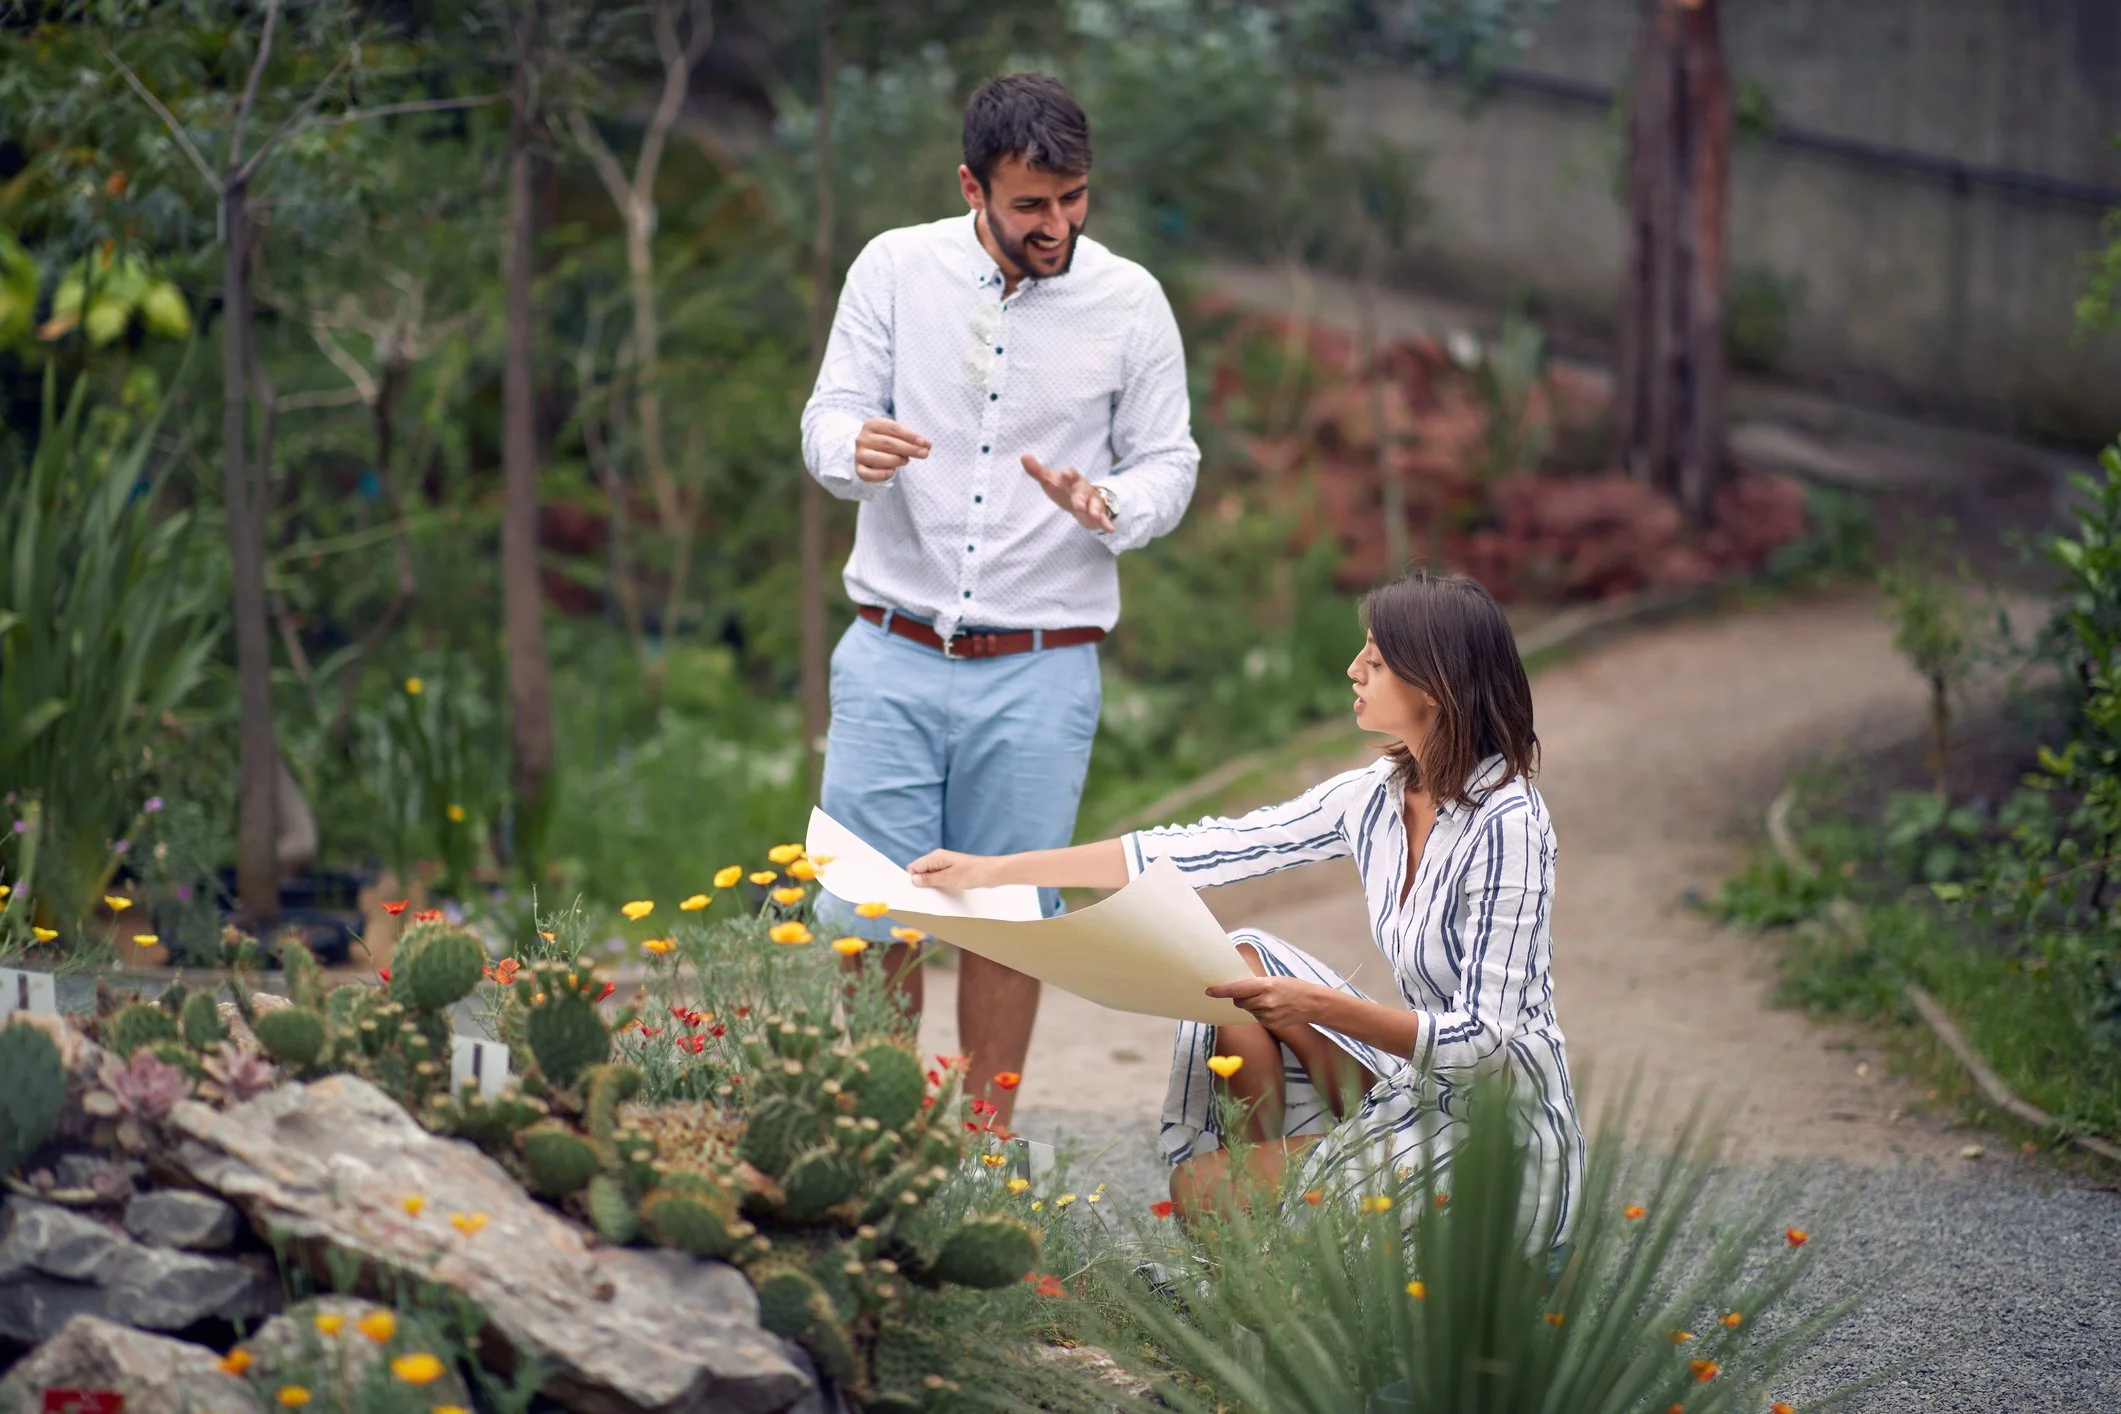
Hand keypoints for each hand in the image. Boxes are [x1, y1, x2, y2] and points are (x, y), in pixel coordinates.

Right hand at [856, 418, 930, 482]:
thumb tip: (926, 445)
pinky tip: (892, 471)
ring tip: (906, 461)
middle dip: (909, 449)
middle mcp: (862, 438)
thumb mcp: (896, 434)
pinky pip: (869, 474)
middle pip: (888, 443)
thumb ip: (910, 438)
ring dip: (896, 460)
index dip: (911, 437)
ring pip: (879, 459)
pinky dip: (882, 474)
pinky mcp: (859, 468)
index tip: (926, 444)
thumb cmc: (886, 440)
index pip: (894, 429)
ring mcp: (859, 454)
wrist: (868, 448)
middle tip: (924, 454)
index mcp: (872, 424)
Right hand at [908, 849, 1004, 891]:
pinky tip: (939, 892)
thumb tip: (913, 879)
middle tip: (921, 896)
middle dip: (919, 883)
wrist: (992, 873)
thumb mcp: (949, 878)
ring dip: (928, 885)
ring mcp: (944, 865)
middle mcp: (938, 859)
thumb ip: (930, 879)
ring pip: (928, 875)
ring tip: (931, 895)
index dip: (911, 878)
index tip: (912, 891)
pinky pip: (937, 878)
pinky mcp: (950, 871)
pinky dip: (936, 885)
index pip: (914, 867)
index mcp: (935, 857)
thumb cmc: (972, 873)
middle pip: (920, 871)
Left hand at [1022, 453, 1113, 532]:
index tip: (1064, 474)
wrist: (1082, 500)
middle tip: (1078, 505)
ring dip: (1094, 510)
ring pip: (1094, 504)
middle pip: (1082, 491)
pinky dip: (1106, 523)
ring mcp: (1092, 501)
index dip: (1068, 474)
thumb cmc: (1064, 488)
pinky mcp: (1098, 513)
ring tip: (1093, 515)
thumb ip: (1037, 470)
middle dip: (1080, 498)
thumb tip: (1024, 456)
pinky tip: (1110, 529)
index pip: (1071, 474)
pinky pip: (1103, 518)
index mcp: (1072, 479)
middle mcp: (1084, 488)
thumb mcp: (1050, 480)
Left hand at [1205, 975, 1334, 1029]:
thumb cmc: (1294, 987)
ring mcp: (1268, 1015)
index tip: (1209, 991)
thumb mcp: (1274, 980)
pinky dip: (1260, 1012)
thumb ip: (1256, 985)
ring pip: (1248, 1010)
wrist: (1313, 1003)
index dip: (1221, 990)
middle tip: (1251, 993)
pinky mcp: (1270, 1024)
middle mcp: (1265, 1001)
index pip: (1237, 989)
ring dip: (1252, 1005)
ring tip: (1269, 1000)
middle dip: (1239, 997)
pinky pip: (1257, 1017)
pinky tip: (1274, 1009)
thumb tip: (1237, 988)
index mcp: (1265, 986)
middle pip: (1239, 1001)